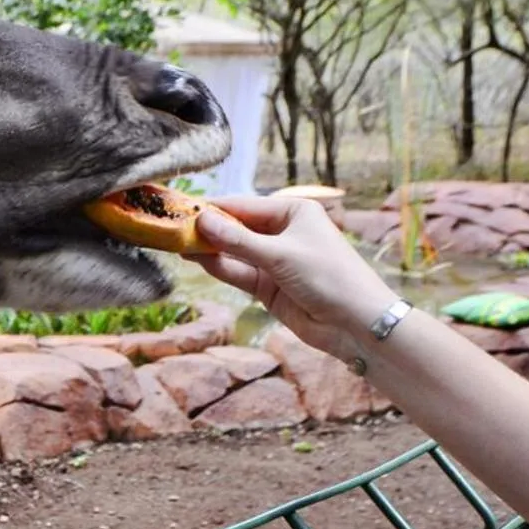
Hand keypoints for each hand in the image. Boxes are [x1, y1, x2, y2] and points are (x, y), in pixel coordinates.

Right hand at [191, 197, 402, 361]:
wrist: (357, 324)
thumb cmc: (329, 276)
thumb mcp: (280, 254)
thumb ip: (238, 241)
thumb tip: (201, 220)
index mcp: (293, 211)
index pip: (243, 205)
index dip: (212, 208)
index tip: (181, 208)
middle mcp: (282, 232)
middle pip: (236, 227)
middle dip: (207, 229)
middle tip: (171, 227)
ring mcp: (274, 261)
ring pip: (234, 251)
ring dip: (209, 249)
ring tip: (176, 244)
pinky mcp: (268, 286)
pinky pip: (238, 272)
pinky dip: (219, 267)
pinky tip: (197, 260)